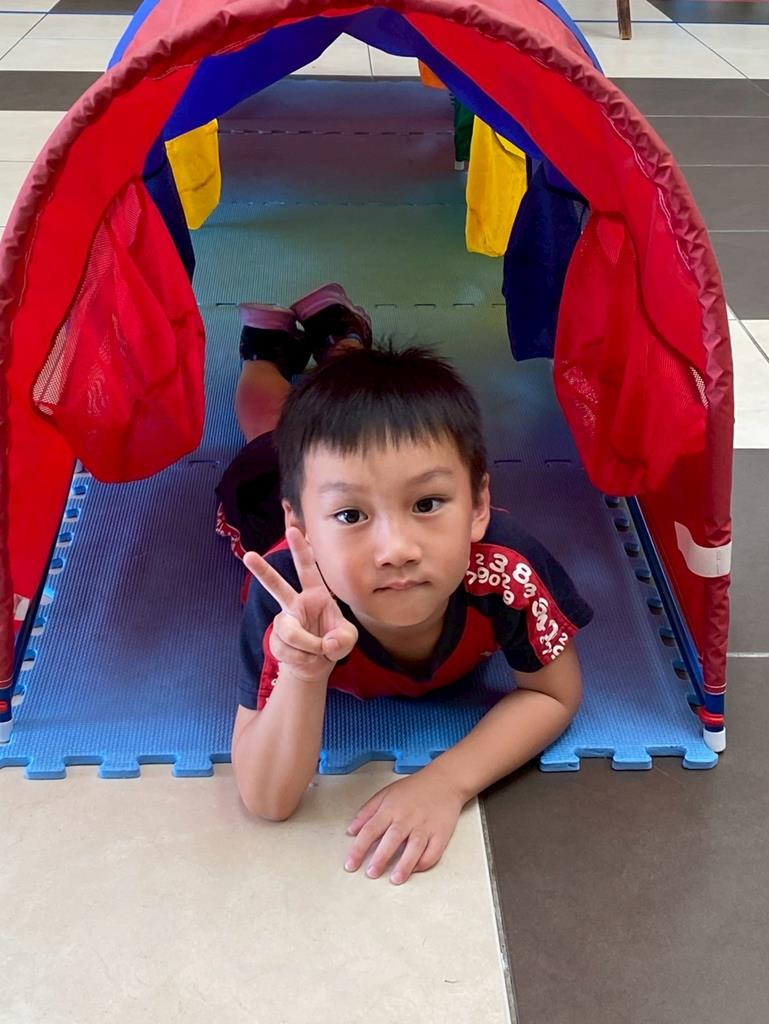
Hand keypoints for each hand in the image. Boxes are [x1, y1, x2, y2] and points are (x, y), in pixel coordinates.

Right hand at [243, 527, 357, 683]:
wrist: (316, 665)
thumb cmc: (333, 642)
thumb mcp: (348, 639)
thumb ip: (343, 639)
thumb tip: (325, 643)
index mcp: (316, 594)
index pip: (308, 568)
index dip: (301, 549)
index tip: (293, 529)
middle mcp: (296, 604)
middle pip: (276, 586)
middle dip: (262, 571)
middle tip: (249, 556)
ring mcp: (284, 622)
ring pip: (289, 632)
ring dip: (308, 647)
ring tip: (319, 653)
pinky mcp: (275, 640)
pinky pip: (288, 650)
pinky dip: (304, 659)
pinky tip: (308, 659)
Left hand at [344, 768, 465, 884]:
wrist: (444, 780)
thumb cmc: (413, 788)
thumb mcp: (386, 793)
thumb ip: (367, 812)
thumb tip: (351, 831)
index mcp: (391, 808)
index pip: (370, 830)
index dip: (359, 848)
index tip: (350, 864)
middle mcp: (407, 817)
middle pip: (392, 839)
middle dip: (381, 858)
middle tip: (371, 873)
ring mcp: (425, 825)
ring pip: (414, 847)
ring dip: (405, 864)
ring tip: (396, 879)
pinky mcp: (441, 832)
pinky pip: (434, 851)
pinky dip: (425, 862)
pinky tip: (416, 869)